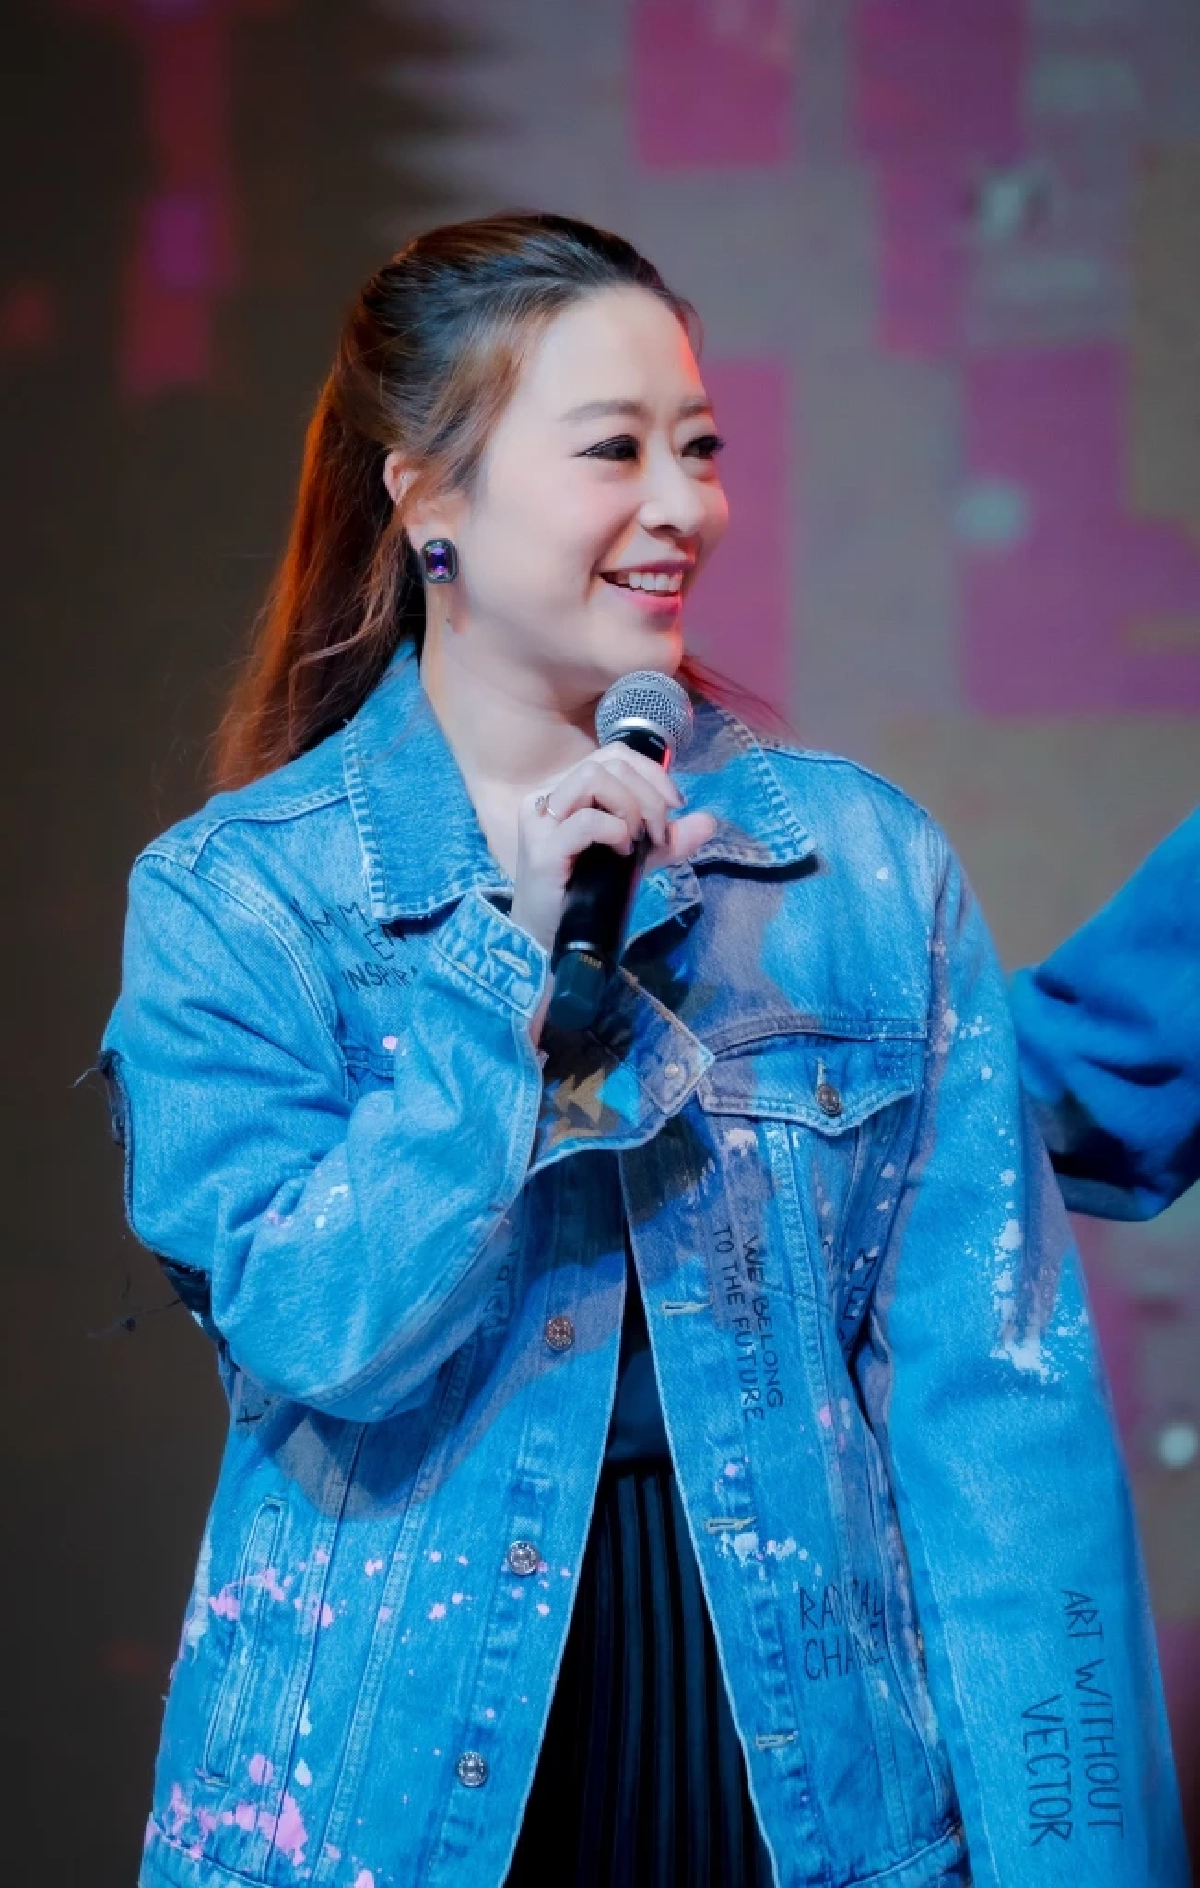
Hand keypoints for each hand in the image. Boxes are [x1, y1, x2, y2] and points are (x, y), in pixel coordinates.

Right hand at [510, 746, 715, 954]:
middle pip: (608, 764)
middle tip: (659, 833)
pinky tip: (622, 854)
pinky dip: (616, 831)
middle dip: (648, 795)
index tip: (675, 805)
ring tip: (636, 840)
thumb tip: (709, 821)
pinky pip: (587, 820)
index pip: (614, 756)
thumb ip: (669, 838)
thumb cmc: (587, 892)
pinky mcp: (542, 849)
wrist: (554, 937)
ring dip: (629, 807)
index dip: (652, 773)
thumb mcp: (636, 858)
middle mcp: (548, 796)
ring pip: (593, 778)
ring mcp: (541, 821)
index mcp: (566, 789)